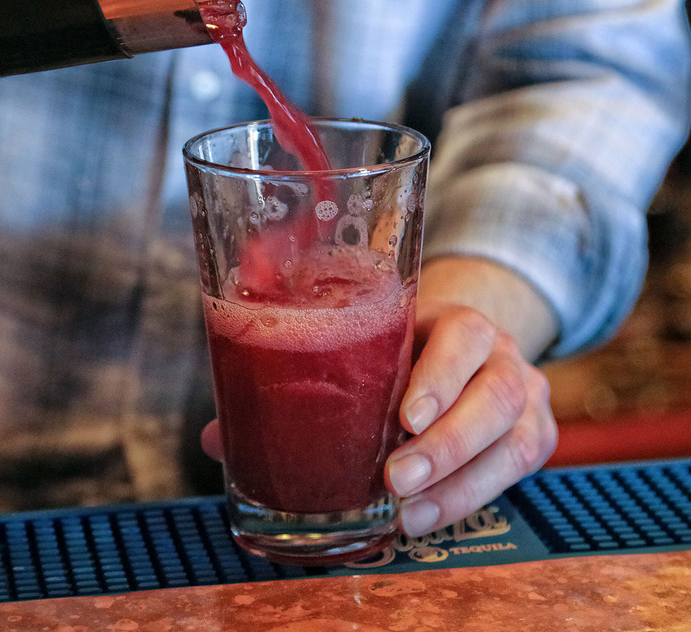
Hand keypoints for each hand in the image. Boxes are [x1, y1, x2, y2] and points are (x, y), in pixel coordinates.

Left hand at [385, 258, 558, 536]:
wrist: (465, 353)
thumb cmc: (410, 351)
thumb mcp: (390, 341)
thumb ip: (361, 361)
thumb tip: (298, 411)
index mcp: (466, 323)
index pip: (463, 338)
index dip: (439, 379)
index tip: (406, 419)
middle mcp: (505, 355)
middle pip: (496, 397)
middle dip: (447, 445)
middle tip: (397, 478)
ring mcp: (530, 396)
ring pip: (515, 442)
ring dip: (459, 485)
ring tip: (410, 513)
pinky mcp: (538, 435)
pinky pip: (517, 472)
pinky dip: (469, 498)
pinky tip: (428, 515)